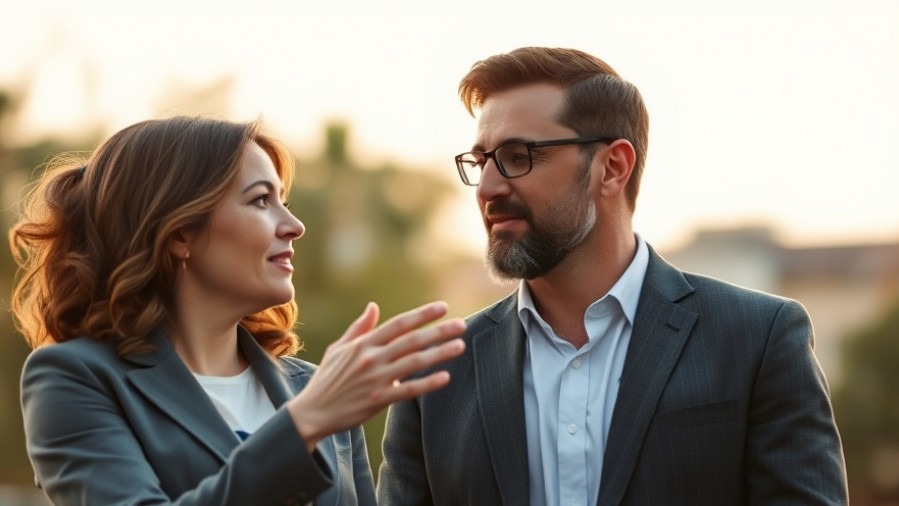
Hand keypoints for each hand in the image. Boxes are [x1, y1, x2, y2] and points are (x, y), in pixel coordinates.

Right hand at [288, 301, 464, 449]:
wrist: (312, 412)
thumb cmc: (327, 379)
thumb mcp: (338, 348)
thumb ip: (359, 327)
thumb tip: (373, 306)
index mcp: (363, 344)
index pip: (398, 324)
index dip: (422, 315)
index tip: (443, 307)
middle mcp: (371, 358)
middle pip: (411, 340)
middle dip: (438, 331)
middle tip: (461, 324)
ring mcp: (375, 379)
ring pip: (413, 363)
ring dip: (439, 353)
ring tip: (460, 346)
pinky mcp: (378, 400)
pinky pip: (407, 390)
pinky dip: (427, 384)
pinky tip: (445, 377)